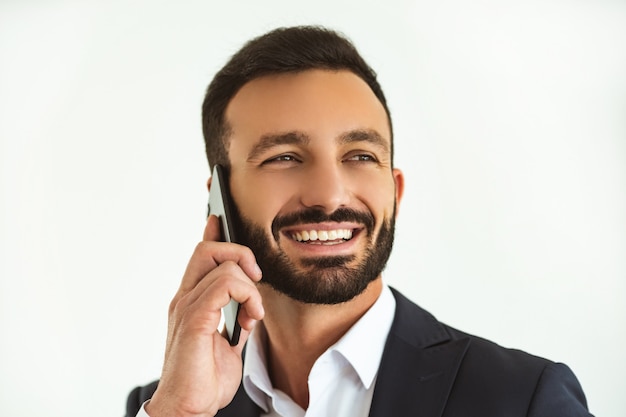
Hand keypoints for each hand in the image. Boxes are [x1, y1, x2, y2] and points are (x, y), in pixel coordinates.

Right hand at [146, 215, 263, 416]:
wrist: (188, 408)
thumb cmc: (204, 380)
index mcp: (192, 301)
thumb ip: (235, 319)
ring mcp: (187, 306)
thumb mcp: (228, 342)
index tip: (219, 218)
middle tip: (255, 281)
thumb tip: (250, 305)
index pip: (199, 256)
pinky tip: (250, 317)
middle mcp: (185, 298)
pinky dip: (247, 296)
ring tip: (253, 313)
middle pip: (207, 249)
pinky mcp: (194, 318)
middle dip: (239, 253)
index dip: (211, 233)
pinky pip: (225, 285)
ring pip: (222, 263)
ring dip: (250, 285)